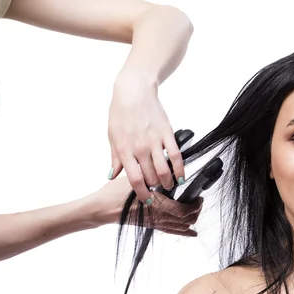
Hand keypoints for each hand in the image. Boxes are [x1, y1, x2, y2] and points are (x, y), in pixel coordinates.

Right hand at [89, 176, 202, 235]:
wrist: (101, 209)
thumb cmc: (114, 193)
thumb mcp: (134, 180)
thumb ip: (151, 176)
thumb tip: (167, 166)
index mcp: (155, 206)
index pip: (181, 210)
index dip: (194, 206)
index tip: (199, 198)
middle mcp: (156, 217)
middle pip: (184, 220)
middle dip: (195, 213)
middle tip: (199, 203)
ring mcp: (154, 223)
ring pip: (179, 227)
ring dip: (190, 221)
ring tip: (197, 213)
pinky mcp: (150, 225)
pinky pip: (170, 231)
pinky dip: (183, 231)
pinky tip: (191, 232)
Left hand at [107, 71, 185, 203]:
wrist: (134, 92)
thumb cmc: (120, 113)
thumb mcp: (112, 136)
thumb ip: (115, 158)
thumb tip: (112, 175)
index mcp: (124, 150)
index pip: (135, 180)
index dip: (142, 194)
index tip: (147, 201)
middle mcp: (140, 148)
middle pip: (151, 177)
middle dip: (155, 188)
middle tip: (158, 190)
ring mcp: (154, 141)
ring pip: (164, 170)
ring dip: (168, 182)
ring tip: (169, 185)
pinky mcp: (167, 133)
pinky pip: (176, 156)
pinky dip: (180, 168)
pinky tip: (181, 176)